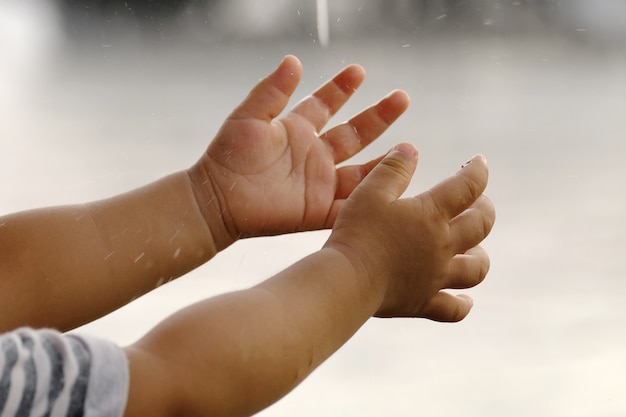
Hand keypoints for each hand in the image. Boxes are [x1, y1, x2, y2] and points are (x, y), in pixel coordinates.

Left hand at [189, 55, 408, 248]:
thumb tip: (293, 60)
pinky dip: (373, 195)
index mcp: (296, 130)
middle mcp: (313, 155)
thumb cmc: (228, 157)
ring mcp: (319, 182)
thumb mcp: (249, 117)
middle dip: (378, 116)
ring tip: (408, 146)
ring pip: (360, 169)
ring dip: (384, 159)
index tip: (359, 71)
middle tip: (402, 98)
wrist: (217, 199)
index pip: (326, 104)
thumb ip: (272, 90)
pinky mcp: (320, 209)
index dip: (342, 87)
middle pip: (354, 133)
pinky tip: (394, 185)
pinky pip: (353, 203)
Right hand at [326, 144, 494, 321]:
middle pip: (480, 225)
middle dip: (485, 209)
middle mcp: (442, 246)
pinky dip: (463, 303)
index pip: (467, 187)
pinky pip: (454, 309)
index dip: (477, 172)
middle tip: (481, 202)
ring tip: (475, 248)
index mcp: (431, 215)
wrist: (347, 281)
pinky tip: (465, 299)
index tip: (479, 163)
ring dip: (481, 256)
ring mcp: (436, 277)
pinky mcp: (423, 302)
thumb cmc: (356, 233)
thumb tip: (411, 149)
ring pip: (476, 269)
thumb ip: (393, 168)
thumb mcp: (369, 191)